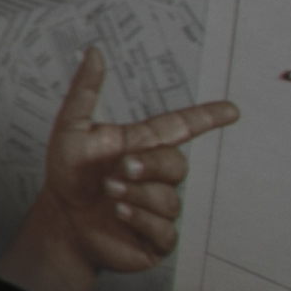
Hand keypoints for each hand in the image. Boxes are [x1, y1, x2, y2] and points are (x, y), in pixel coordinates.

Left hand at [0, 47, 237, 290]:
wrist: (60, 220)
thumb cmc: (67, 174)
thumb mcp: (70, 129)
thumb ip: (84, 92)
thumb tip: (94, 53)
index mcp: (143, 146)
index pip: (182, 127)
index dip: (206, 118)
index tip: (231, 110)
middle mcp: (155, 175)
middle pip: (177, 164)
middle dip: (150, 166)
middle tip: (121, 169)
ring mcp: (159, 206)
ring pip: (168, 199)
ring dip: (136, 194)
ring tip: (109, 192)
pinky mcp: (157, 238)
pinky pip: (164, 229)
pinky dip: (140, 219)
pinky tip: (118, 213)